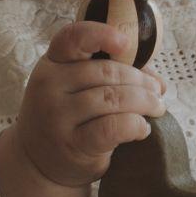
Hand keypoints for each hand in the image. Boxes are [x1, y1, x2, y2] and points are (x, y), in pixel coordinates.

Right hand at [13, 20, 166, 189]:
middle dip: (140, 80)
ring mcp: (58, 115)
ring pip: (113, 98)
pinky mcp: (72, 143)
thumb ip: (111, 76)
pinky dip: (135, 126)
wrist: (37, 162)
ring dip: (144, 102)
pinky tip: (142, 129)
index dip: (102, 34)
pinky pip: (113, 127)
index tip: (126, 43)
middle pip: (106, 72)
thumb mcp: (75, 89)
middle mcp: (49, 86)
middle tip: (156, 91)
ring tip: (157, 108)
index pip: (73, 38)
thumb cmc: (67, 118)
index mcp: (52, 64)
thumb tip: (158, 82)